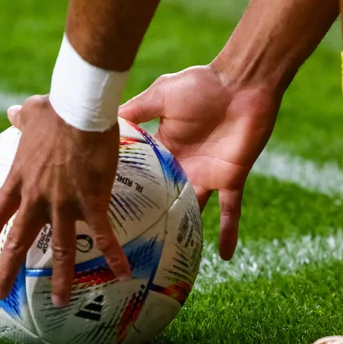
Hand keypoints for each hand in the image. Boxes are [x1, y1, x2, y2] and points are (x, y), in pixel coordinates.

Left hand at [0, 95, 130, 306]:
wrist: (80, 108)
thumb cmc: (58, 109)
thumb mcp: (33, 112)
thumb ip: (21, 118)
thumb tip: (11, 112)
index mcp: (20, 180)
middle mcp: (36, 198)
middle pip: (17, 241)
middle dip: (6, 270)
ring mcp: (63, 203)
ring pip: (60, 249)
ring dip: (59, 278)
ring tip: (58, 302)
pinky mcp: (91, 201)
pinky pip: (103, 235)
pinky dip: (113, 256)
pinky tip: (122, 274)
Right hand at [119, 65, 280, 259]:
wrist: (242, 83)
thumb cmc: (201, 84)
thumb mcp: (159, 96)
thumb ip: (135, 111)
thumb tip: (101, 120)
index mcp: (163, 148)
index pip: (141, 175)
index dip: (126, 191)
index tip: (107, 210)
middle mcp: (182, 167)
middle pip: (163, 200)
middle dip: (150, 220)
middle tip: (130, 244)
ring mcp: (206, 176)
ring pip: (192, 212)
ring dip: (184, 234)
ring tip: (168, 260)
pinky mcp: (230, 180)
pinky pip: (230, 212)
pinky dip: (229, 233)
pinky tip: (225, 257)